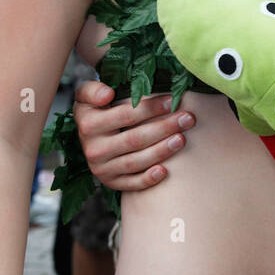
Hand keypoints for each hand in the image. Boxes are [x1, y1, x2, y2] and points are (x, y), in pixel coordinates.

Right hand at [73, 80, 194, 190]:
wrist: (88, 136)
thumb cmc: (96, 109)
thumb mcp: (87, 95)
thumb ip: (92, 90)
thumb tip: (107, 95)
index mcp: (89, 124)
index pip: (126, 115)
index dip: (151, 108)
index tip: (172, 101)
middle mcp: (94, 149)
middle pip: (135, 139)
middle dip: (164, 128)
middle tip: (187, 118)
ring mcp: (102, 168)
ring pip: (136, 162)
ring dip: (161, 151)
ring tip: (182, 139)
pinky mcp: (111, 182)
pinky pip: (132, 184)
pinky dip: (148, 179)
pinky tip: (165, 171)